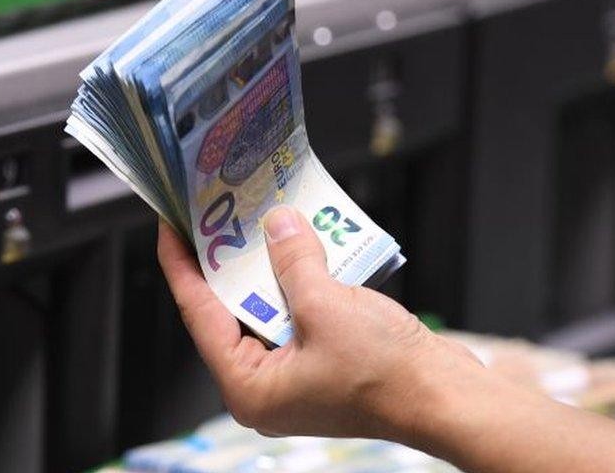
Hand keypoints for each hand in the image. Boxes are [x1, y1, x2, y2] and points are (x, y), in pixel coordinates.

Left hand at [157, 205, 480, 440]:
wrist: (444, 397)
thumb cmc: (387, 377)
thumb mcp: (327, 307)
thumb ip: (295, 262)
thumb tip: (278, 226)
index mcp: (249, 387)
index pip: (200, 314)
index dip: (183, 265)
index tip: (170, 226)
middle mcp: (266, 385)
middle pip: (232, 310)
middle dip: (230, 261)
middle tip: (218, 216)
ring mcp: (296, 374)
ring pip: (269, 308)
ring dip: (271, 267)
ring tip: (262, 221)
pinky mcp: (323, 361)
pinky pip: (299, 312)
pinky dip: (301, 281)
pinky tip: (306, 247)